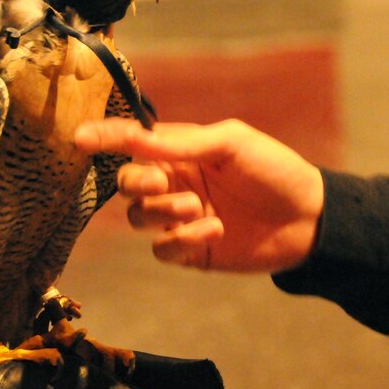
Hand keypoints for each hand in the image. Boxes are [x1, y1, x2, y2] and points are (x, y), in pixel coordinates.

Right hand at [75, 118, 323, 272]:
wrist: (308, 218)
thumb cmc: (274, 169)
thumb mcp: (230, 143)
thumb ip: (182, 142)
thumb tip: (134, 138)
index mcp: (183, 151)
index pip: (135, 144)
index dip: (106, 139)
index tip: (80, 138)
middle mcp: (177, 183)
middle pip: (128, 185)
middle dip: (136, 183)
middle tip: (162, 182)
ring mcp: (183, 218)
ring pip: (140, 218)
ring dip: (163, 212)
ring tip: (197, 207)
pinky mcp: (193, 250)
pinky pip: (163, 249)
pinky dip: (181, 240)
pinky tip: (213, 228)